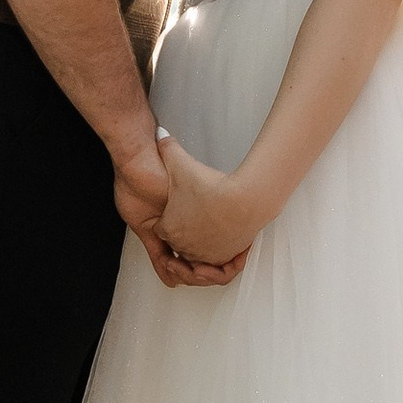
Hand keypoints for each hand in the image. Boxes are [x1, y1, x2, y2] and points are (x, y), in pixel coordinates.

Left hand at [154, 131, 263, 274]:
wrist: (243, 200)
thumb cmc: (211, 185)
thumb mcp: (183, 163)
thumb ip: (167, 148)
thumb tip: (158, 133)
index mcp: (169, 228)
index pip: (162, 231)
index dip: (170, 219)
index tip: (180, 209)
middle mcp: (184, 246)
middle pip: (177, 248)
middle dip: (182, 237)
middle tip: (190, 223)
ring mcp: (203, 254)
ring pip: (195, 262)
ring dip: (196, 257)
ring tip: (202, 241)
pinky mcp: (223, 258)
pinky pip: (215, 269)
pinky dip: (216, 265)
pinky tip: (220, 251)